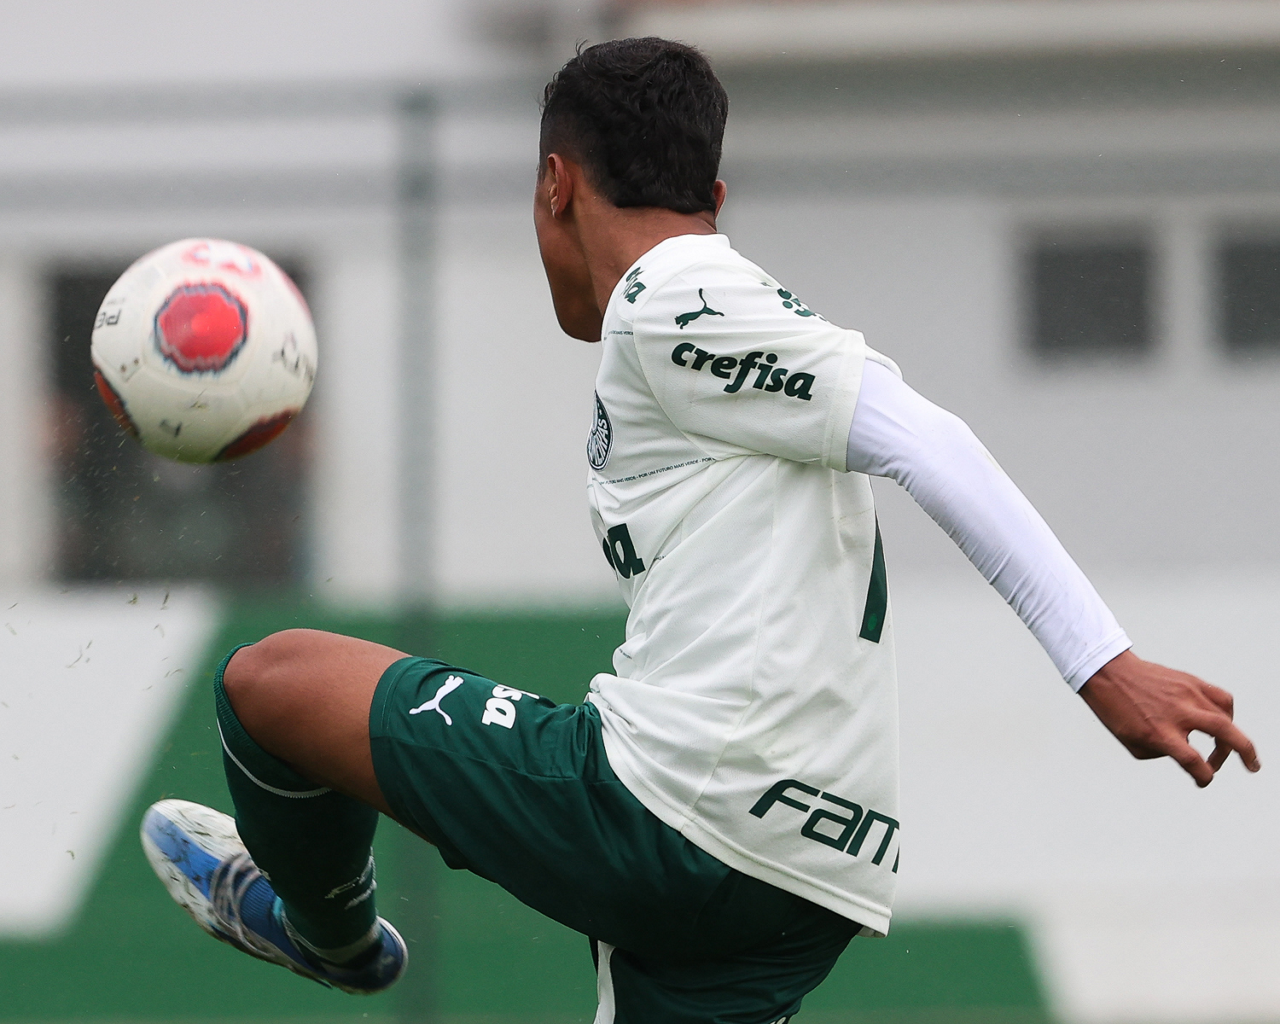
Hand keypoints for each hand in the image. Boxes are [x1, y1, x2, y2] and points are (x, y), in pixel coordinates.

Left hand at [1079, 650, 1260, 786]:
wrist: (1107, 673)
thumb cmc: (1116, 710)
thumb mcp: (1133, 743)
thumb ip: (1164, 753)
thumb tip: (1188, 750)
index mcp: (1160, 733)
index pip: (1194, 762)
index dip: (1204, 777)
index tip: (1203, 780)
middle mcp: (1177, 713)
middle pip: (1224, 733)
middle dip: (1245, 753)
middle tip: (1252, 766)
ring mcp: (1186, 694)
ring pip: (1226, 714)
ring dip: (1235, 735)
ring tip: (1230, 745)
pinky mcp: (1190, 681)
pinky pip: (1219, 697)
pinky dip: (1227, 712)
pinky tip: (1222, 721)